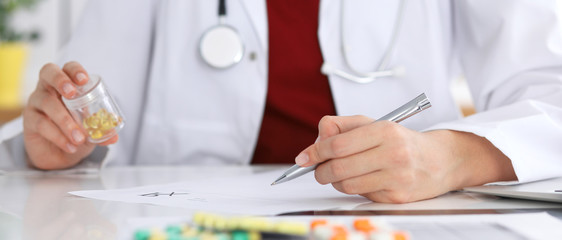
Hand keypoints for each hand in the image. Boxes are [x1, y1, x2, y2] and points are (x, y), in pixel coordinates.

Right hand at [23, 62, 117, 169]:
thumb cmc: (76, 131)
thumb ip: (102, 131)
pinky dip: (58, 136)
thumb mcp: (92, 130)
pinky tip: (71, 146)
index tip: (84, 80)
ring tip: (80, 138)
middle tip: (71, 94)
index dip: (75, 70)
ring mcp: (36, 102)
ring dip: (65, 121)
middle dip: (60, 80)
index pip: (68, 68)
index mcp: (67, 85)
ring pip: (47, 103)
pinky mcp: (29, 120)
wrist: (59, 154)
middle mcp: (48, 88)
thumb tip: (114, 137)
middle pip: (48, 72)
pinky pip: (41, 124)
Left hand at [296, 115, 516, 202]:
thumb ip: (342, 126)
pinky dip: (354, 189)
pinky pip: (362, 196)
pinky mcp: (397, 197)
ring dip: (334, 181)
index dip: (315, 152)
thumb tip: (317, 139)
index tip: (303, 157)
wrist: (440, 160)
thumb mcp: (373, 124)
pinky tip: (362, 180)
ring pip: (347, 185)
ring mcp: (396, 178)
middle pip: (339, 168)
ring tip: (339, 173)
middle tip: (317, 169)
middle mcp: (393, 154)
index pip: (338, 144)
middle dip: (320, 171)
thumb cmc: (401, 141)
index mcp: (384, 131)